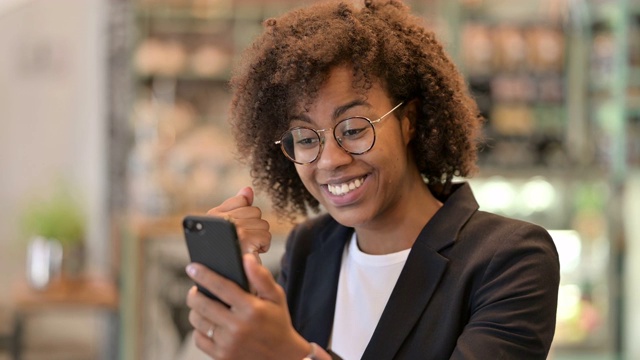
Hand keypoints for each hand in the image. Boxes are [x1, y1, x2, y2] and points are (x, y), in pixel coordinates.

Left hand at [186, 254, 310, 359]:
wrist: (282, 357)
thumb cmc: (278, 323)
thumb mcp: (276, 297)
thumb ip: (261, 277)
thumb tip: (246, 259)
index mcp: (251, 308)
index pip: (221, 287)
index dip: (203, 275)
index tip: (192, 267)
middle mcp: (238, 326)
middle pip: (202, 304)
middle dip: (194, 294)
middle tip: (195, 290)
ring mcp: (228, 343)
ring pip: (198, 321)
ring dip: (195, 311)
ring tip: (201, 306)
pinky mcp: (222, 356)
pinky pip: (199, 339)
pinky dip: (199, 330)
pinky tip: (208, 324)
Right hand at [207, 186, 270, 262]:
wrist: (226, 279)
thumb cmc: (228, 252)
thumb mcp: (227, 226)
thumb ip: (237, 205)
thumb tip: (248, 189)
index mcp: (214, 215)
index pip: (242, 200)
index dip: (245, 216)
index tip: (239, 229)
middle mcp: (221, 220)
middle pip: (255, 212)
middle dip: (254, 227)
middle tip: (243, 241)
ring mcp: (233, 230)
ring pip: (263, 224)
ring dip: (259, 238)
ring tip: (247, 247)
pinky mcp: (245, 241)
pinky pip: (265, 236)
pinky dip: (263, 246)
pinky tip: (252, 252)